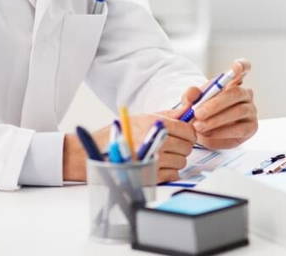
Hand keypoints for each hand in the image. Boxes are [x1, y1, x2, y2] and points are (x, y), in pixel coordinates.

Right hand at [61, 114, 195, 183]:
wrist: (96, 152)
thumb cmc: (120, 133)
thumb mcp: (143, 117)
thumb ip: (168, 115)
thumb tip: (188, 110)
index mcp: (155, 124)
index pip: (187, 130)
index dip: (189, 133)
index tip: (185, 135)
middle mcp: (155, 141)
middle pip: (186, 147)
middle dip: (182, 147)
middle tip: (173, 146)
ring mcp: (152, 160)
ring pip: (181, 162)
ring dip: (175, 160)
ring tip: (162, 155)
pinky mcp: (149, 176)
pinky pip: (173, 175)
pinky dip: (170, 172)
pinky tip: (159, 166)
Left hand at [181, 59, 257, 149]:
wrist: (203, 132)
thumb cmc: (201, 112)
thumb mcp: (192, 102)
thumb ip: (190, 96)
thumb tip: (193, 93)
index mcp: (232, 82)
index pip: (243, 67)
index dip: (242, 66)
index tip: (235, 67)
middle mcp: (245, 94)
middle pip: (236, 93)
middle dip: (216, 104)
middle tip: (198, 113)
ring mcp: (251, 110)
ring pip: (238, 111)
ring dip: (216, 120)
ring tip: (199, 126)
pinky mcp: (251, 127)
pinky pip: (239, 129)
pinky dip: (221, 132)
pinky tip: (208, 134)